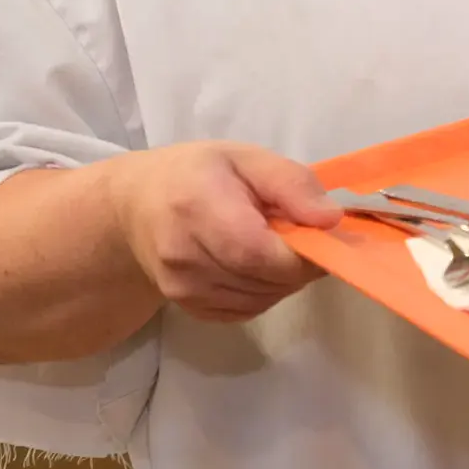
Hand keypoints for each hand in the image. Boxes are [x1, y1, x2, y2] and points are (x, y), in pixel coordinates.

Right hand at [109, 142, 341, 322]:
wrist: (137, 207)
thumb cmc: (197, 173)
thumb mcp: (246, 158)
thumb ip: (291, 183)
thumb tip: (331, 220)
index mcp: (197, 207)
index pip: (259, 252)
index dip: (302, 252)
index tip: (322, 234)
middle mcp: (184, 256)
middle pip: (265, 280)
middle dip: (298, 263)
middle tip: (301, 234)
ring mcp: (183, 290)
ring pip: (262, 299)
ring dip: (283, 278)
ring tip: (274, 243)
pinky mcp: (190, 310)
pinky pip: (248, 310)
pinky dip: (265, 291)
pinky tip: (256, 264)